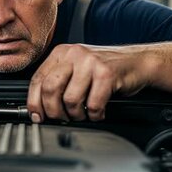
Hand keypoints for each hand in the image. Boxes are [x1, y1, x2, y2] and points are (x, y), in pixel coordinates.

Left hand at [27, 44, 151, 121]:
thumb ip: (59, 82)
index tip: (37, 117)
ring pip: (70, 100)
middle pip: (50, 89)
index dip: (34, 103)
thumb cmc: (106, 69)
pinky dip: (95, 115)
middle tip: (62, 118)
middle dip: (53, 111)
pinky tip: (98, 112)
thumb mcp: (77, 68)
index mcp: (61, 53)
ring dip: (76, 115)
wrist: (137, 62)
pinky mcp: (107, 74)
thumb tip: (39, 107)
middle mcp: (74, 54)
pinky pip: (93, 104)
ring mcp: (90, 63)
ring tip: (83, 115)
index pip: (37, 79)